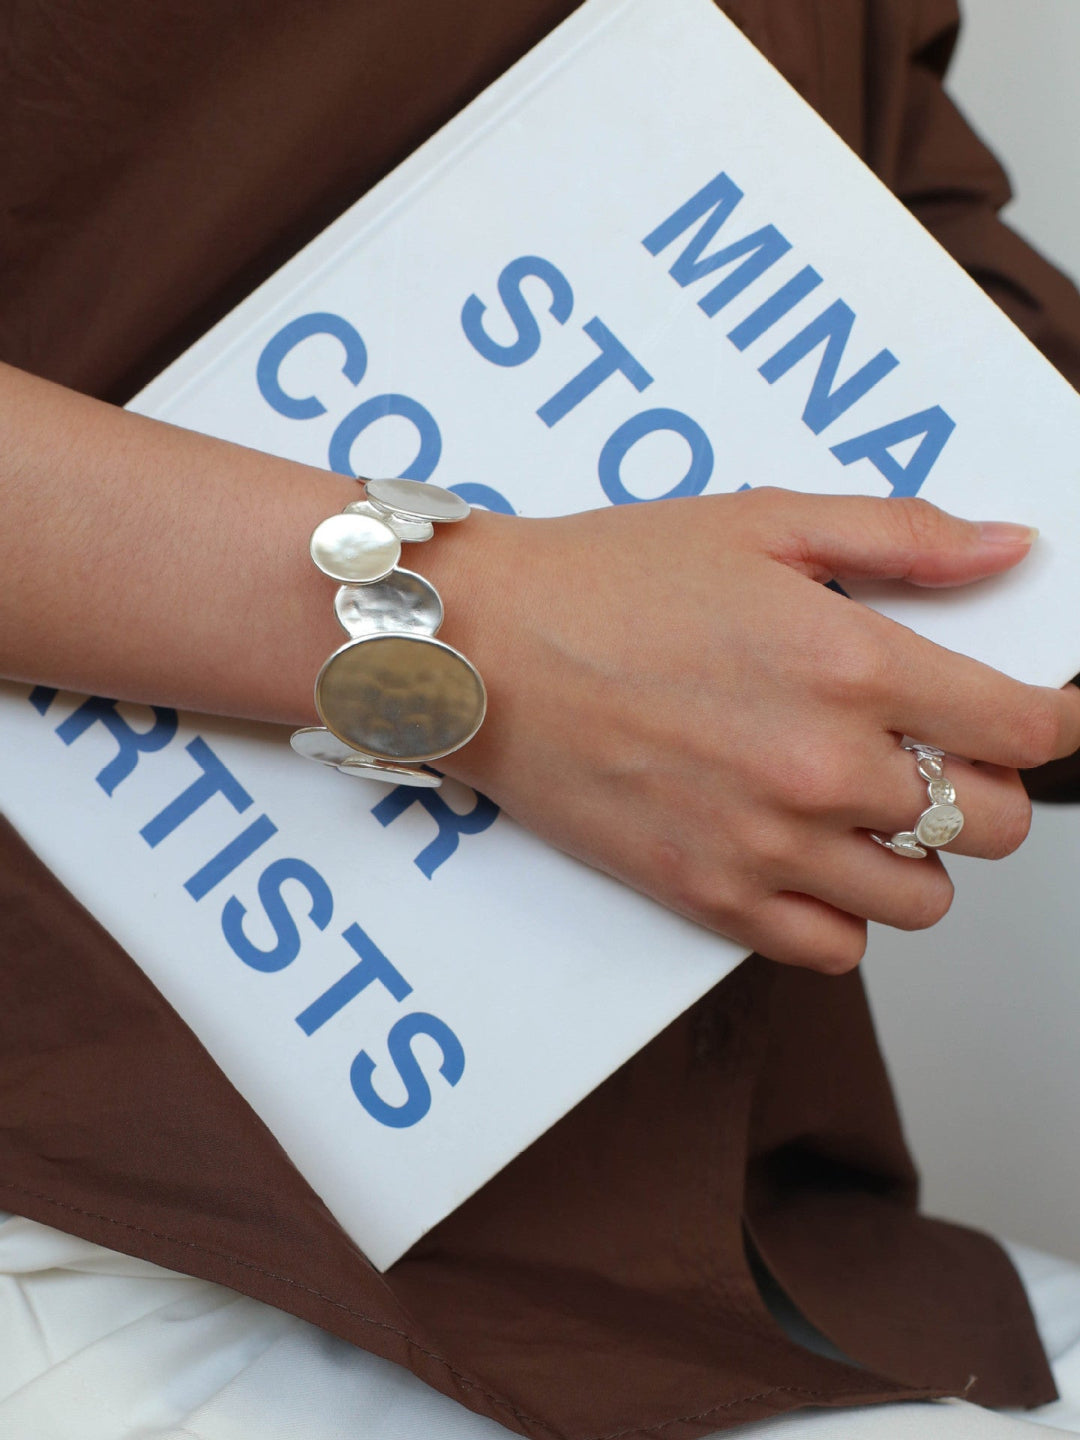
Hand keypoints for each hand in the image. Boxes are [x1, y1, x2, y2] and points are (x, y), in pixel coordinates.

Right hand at [432, 489, 1079, 971]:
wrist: (480, 650)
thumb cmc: (605, 580)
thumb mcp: (761, 524)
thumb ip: (902, 538)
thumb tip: (1012, 552)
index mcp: (851, 661)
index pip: (1026, 731)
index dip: (1058, 722)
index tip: (1045, 715)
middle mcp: (823, 766)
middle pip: (995, 826)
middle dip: (988, 786)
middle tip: (939, 751)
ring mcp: (766, 843)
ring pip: (926, 900)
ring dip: (919, 854)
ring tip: (868, 807)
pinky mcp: (709, 896)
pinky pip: (835, 952)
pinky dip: (844, 916)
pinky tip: (812, 859)